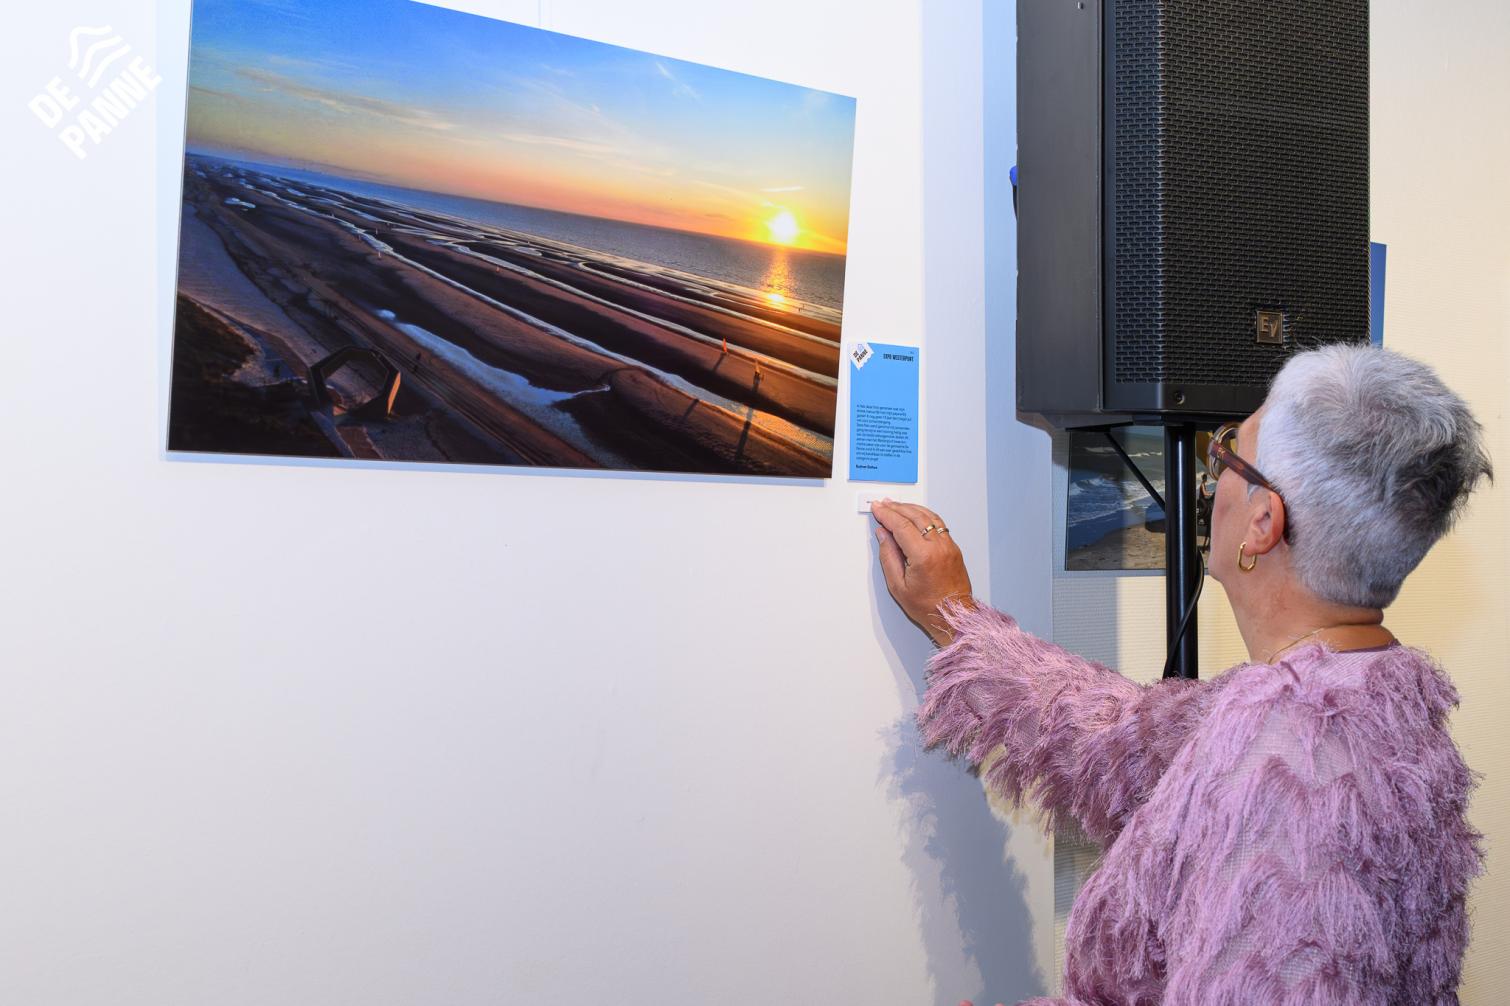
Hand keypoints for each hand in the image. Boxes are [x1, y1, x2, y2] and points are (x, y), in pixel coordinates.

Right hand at [872, 500, 974, 645]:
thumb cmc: (928, 606)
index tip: (877, 509)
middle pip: (915, 516)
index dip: (886, 515)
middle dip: (897, 508)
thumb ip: (888, 556)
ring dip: (911, 508)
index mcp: (923, 556)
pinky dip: (925, 515)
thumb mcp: (897, 586)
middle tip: (883, 504)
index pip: (901, 526)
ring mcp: (949, 546)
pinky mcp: (953, 548)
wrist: (953, 615)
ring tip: (897, 505)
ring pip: (929, 516)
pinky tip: (916, 515)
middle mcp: (939, 547)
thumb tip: (883, 535)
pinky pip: (939, 524)